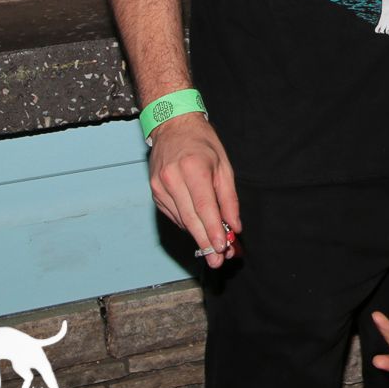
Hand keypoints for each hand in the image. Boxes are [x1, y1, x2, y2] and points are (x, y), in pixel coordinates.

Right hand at [147, 114, 239, 267]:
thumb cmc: (202, 142)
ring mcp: (159, 186)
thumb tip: (234, 225)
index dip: (213, 230)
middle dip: (205, 242)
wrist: (172, 126)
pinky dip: (187, 223)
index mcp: (193, 168)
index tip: (222, 247)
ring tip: (213, 250)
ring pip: (181, 220)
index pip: (204, 207)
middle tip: (216, 261)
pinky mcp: (154, 191)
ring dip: (197, 236)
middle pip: (190, 219)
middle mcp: (172, 178)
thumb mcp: (224, 165)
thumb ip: (229, 197)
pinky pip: (173, 214)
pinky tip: (198, 229)